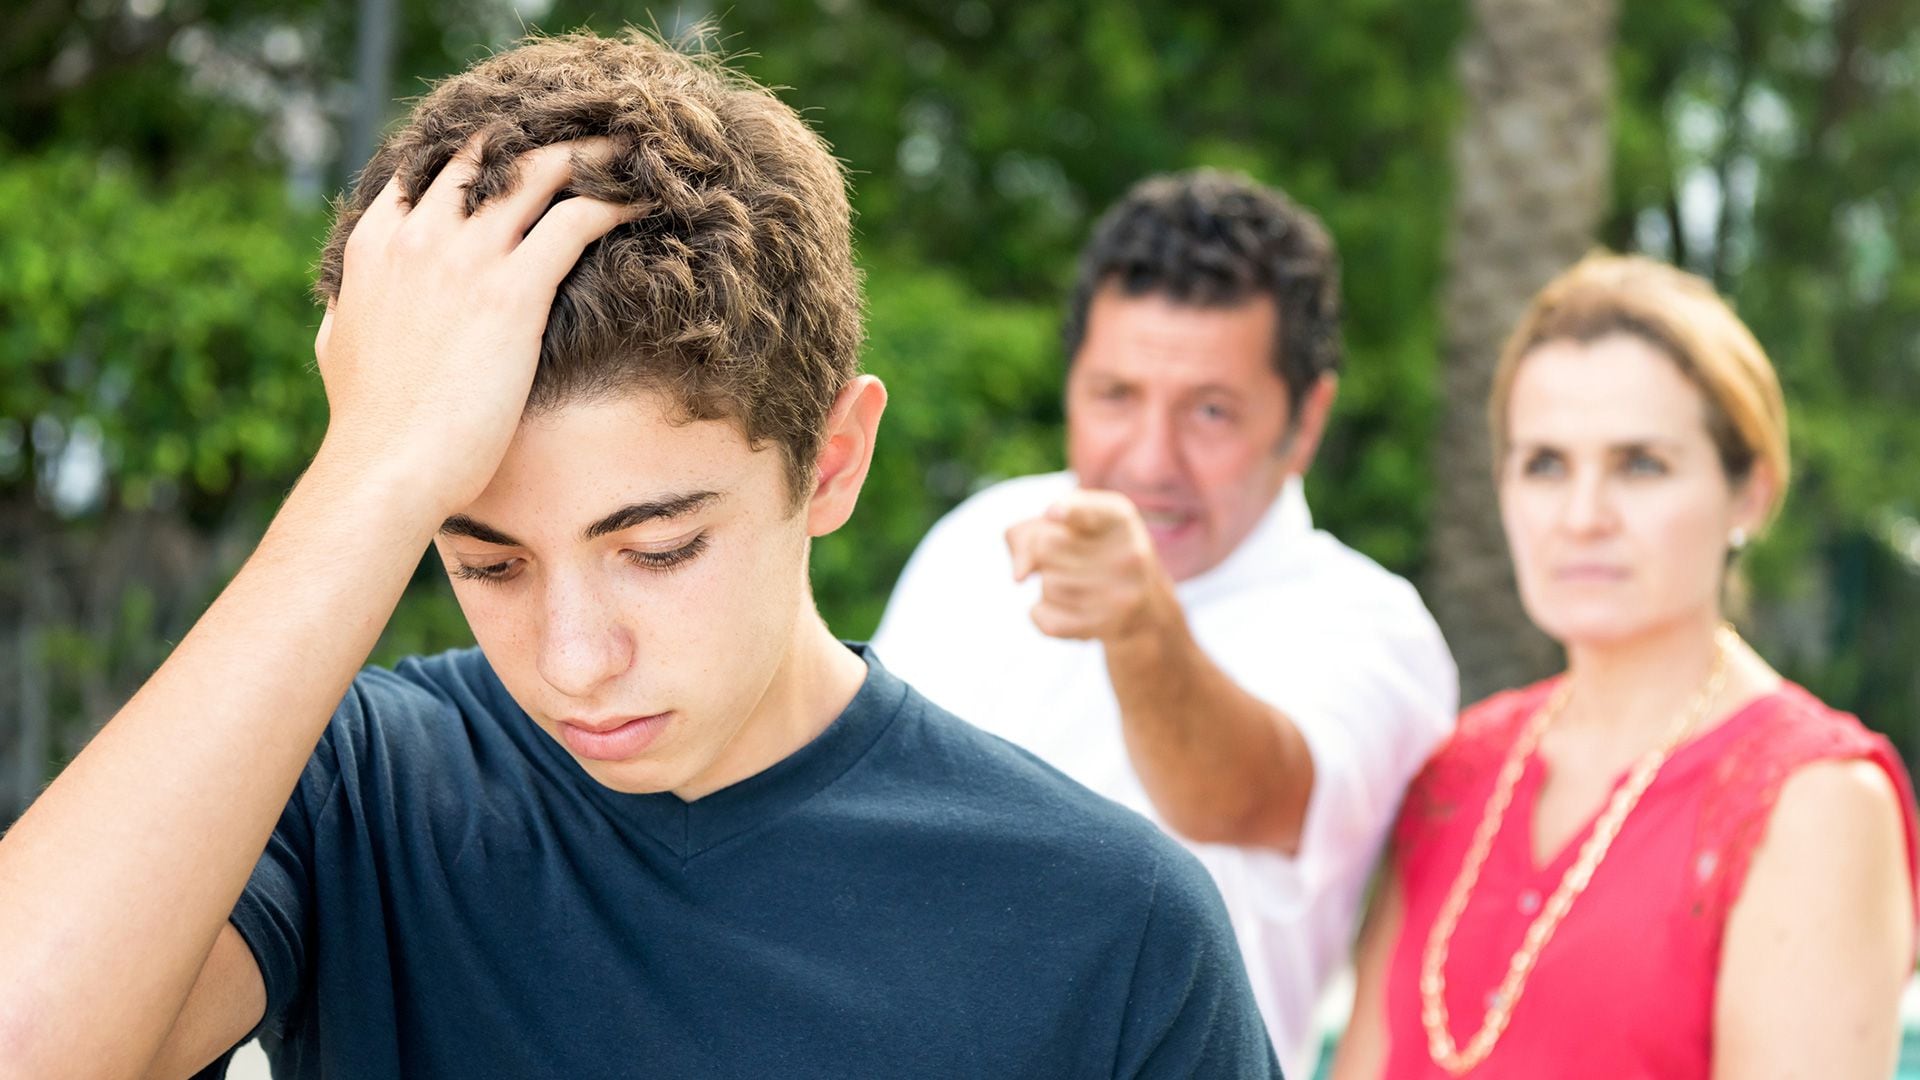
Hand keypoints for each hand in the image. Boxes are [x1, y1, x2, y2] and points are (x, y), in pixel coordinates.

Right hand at [312, 135, 632, 516]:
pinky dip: (616, 204)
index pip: (434, 164)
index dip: (484, 149)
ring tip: (632, 150)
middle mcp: (421, 234)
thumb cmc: (369, 423)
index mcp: (378, 241)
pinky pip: (576, 222)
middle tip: (592, 132)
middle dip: (545, 134)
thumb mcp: (339, 345)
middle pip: (491, 151)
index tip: (526, 146)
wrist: (386, 466)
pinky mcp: (512, 292)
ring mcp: (466, 257)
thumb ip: (350, 306)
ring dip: (592, 155)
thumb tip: (348, 300)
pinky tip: (645, 203)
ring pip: (540, 171)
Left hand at [1005, 489, 1175, 641]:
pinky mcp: (1110, 626)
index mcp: (1118, 517)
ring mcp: (1122, 593)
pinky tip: (1058, 608)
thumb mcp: (1066, 526)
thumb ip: (1028, 534)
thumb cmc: (1090, 551)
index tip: (1051, 513)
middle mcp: (1129, 553)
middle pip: (1047, 546)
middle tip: (1066, 559)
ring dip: (1047, 585)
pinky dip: (1041, 614)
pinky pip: (1051, 621)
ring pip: (1048, 585)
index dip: (1068, 512)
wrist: (1140, 602)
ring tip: (1072, 583)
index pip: (1087, 512)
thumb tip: (1019, 576)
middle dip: (1043, 554)